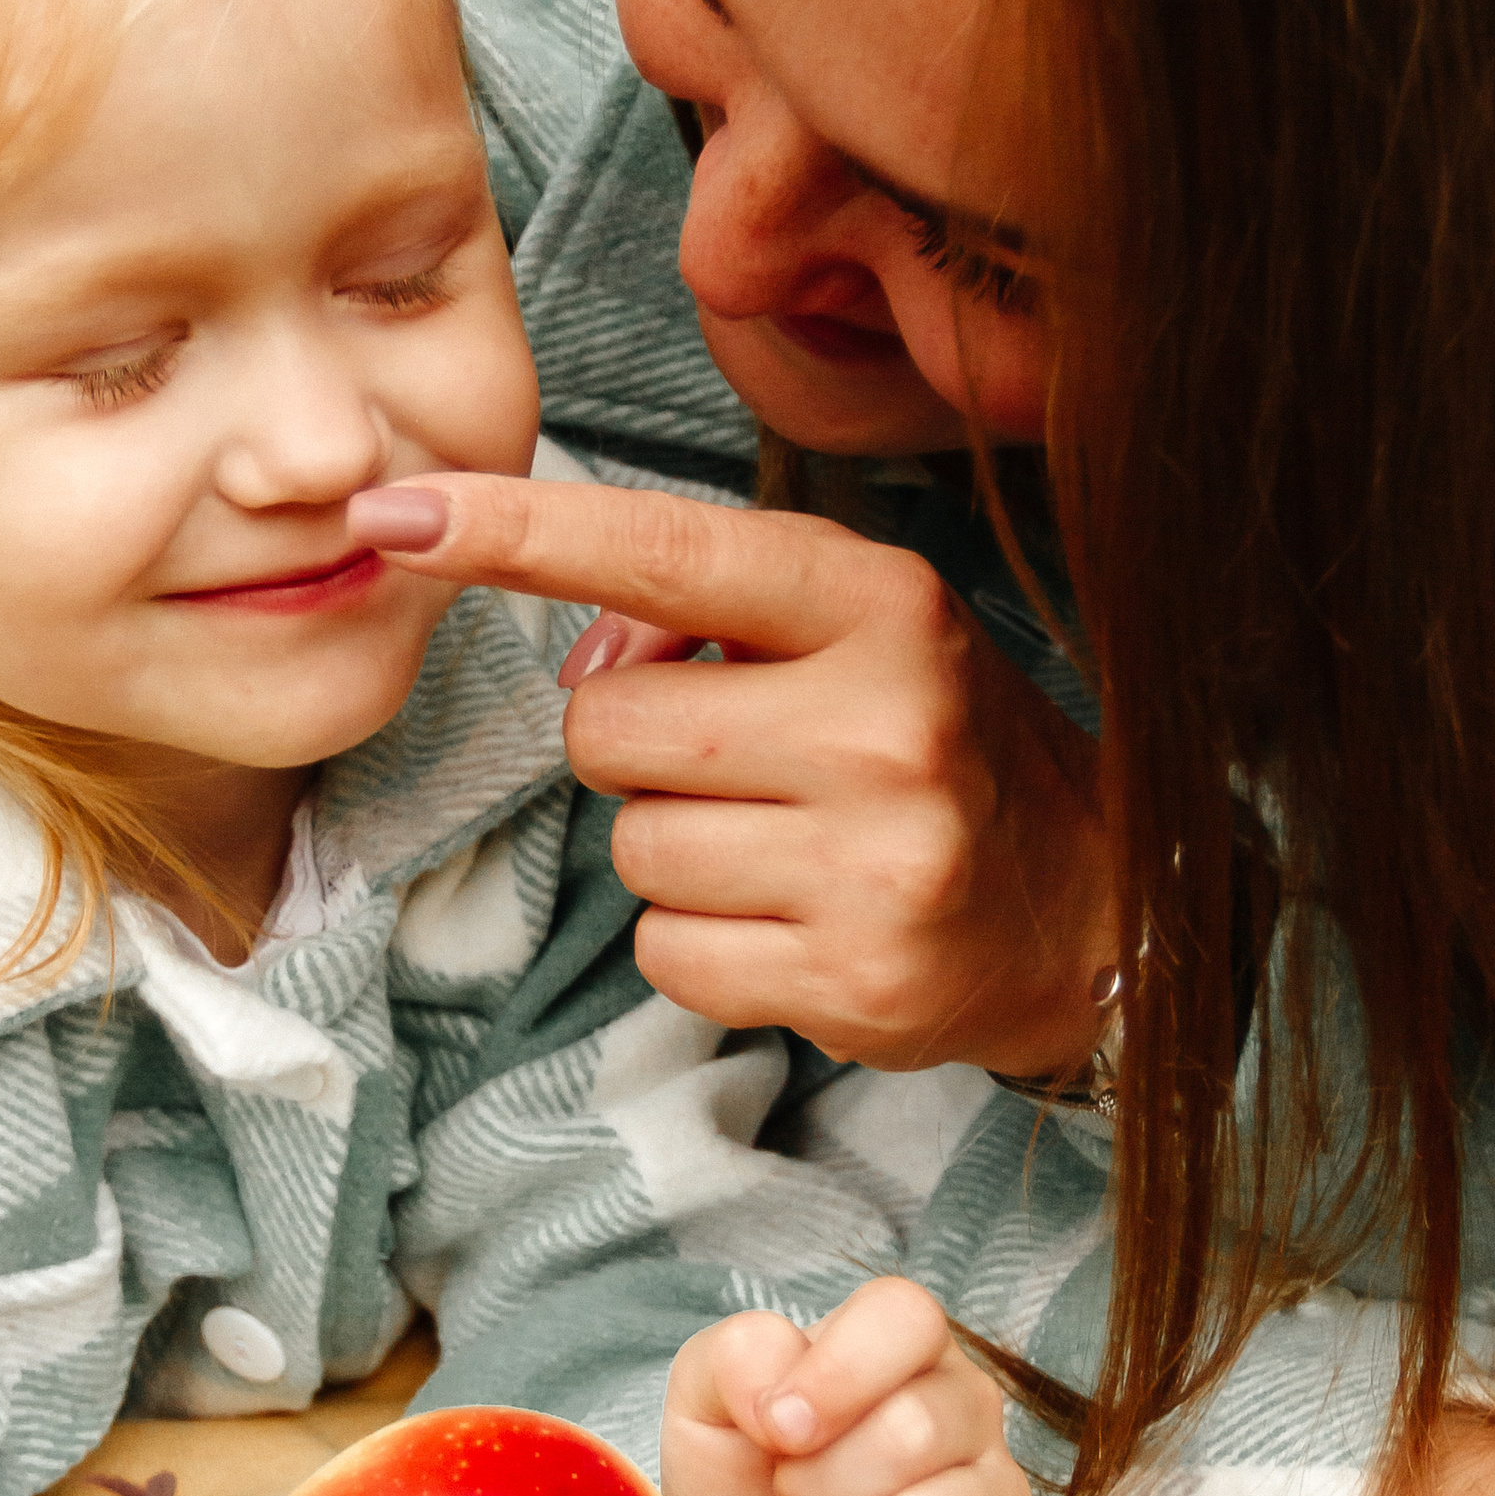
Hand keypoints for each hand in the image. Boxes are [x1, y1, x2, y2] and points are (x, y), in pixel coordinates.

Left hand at [345, 473, 1114, 1074]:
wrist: (1096, 908)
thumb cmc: (939, 745)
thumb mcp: (860, 632)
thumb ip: (716, 612)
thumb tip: (585, 648)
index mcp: (882, 606)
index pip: (665, 553)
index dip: (518, 531)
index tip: (398, 513)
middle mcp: (885, 725)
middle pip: (607, 725)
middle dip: (640, 748)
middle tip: (748, 764)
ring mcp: (874, 862)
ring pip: (630, 847)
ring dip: (676, 850)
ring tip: (789, 846)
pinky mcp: (852, 982)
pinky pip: (663, 952)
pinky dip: (703, 943)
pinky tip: (794, 920)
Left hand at [664, 1276, 1033, 1495]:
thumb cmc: (738, 1483)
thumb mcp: (705, 1403)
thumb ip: (736, 1359)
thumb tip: (784, 1400)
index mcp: (903, 1346)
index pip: (909, 1317)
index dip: (838, 1375)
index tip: (777, 1428)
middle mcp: (967, 1411)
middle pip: (915, 1430)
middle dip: (819, 1483)